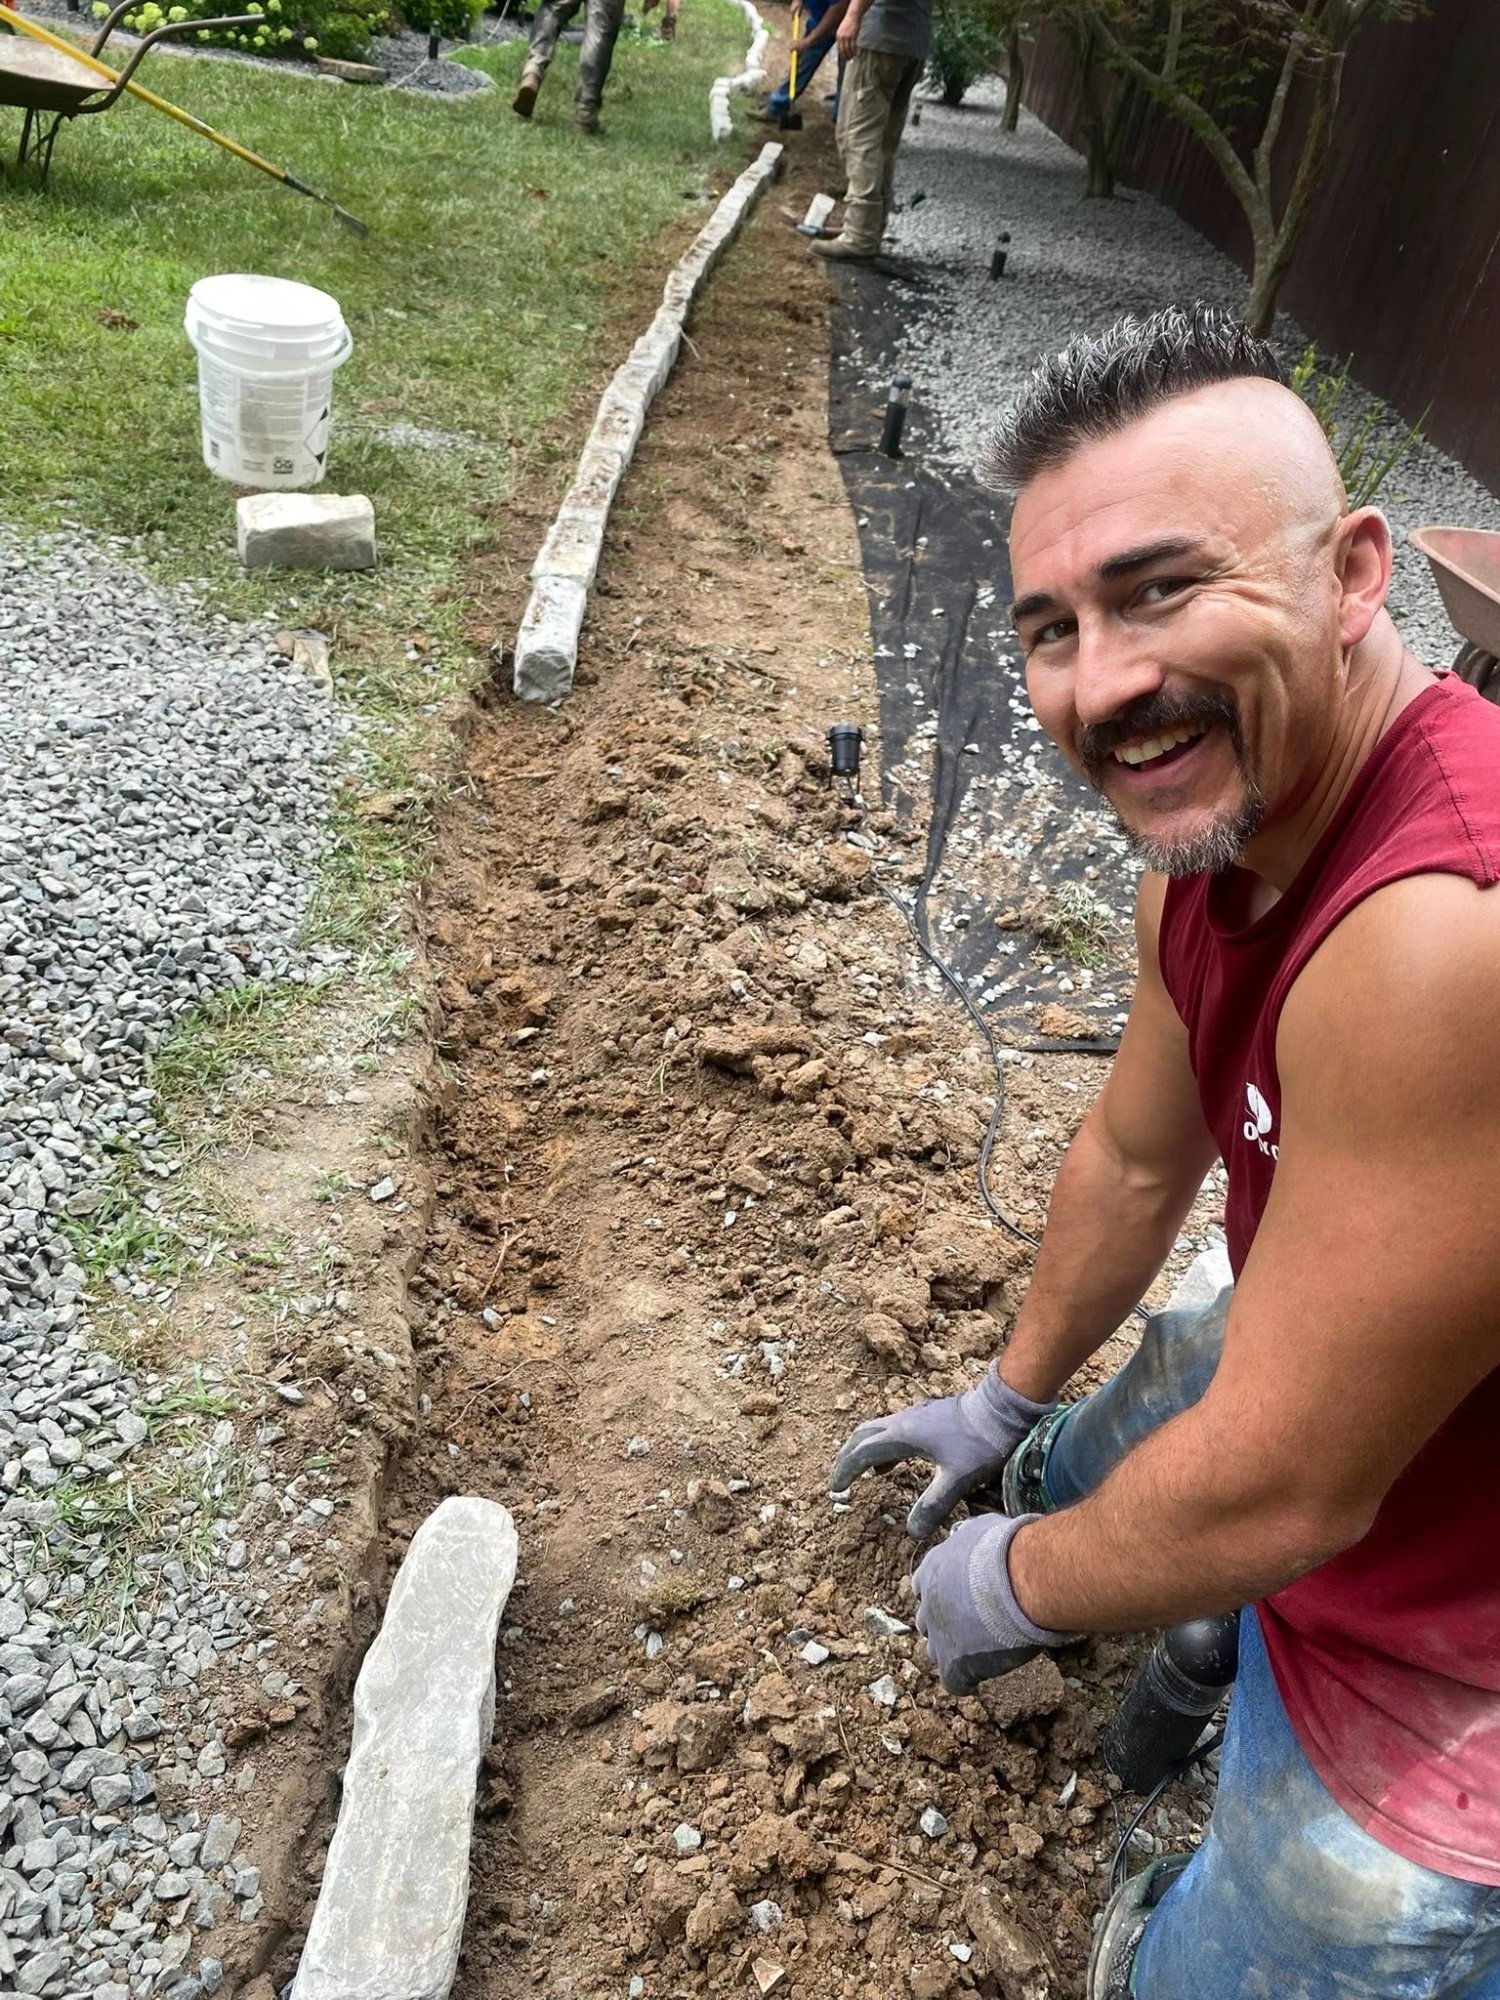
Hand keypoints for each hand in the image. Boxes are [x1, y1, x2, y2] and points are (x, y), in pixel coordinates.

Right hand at [829, 1366, 1054, 1537]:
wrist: (1002, 1409)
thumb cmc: (980, 1443)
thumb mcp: (958, 1479)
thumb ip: (933, 1505)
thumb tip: (912, 1532)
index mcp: (904, 1435)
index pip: (863, 1452)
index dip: (846, 1470)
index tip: (834, 1489)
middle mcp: (904, 1421)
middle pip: (863, 1435)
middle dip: (848, 1457)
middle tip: (840, 1479)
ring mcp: (916, 1415)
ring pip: (878, 1430)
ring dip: (865, 1450)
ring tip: (862, 1474)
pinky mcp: (928, 1416)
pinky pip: (894, 1430)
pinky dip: (884, 1447)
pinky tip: (893, 1463)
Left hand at [835, 7, 858, 55]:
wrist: (853, 15)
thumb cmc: (848, 22)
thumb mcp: (842, 30)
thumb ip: (841, 37)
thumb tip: (843, 45)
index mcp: (838, 36)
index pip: (838, 48)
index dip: (841, 54)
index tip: (844, 58)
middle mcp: (841, 37)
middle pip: (843, 50)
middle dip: (845, 56)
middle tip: (848, 59)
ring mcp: (847, 37)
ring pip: (848, 49)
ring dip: (850, 54)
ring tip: (853, 57)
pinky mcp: (852, 36)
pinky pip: (853, 47)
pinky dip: (854, 51)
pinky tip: (856, 53)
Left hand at [913, 1513, 1069, 1693]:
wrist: (1020, 1581)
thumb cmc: (1008, 1550)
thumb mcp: (980, 1530)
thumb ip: (967, 1537)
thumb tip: (969, 1534)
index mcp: (930, 1571)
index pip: (924, 1587)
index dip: (944, 1594)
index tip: (963, 1596)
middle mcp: (928, 1604)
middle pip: (927, 1620)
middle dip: (945, 1622)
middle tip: (975, 1624)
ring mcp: (939, 1637)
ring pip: (936, 1651)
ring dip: (954, 1651)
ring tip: (980, 1651)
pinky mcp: (954, 1665)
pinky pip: (954, 1682)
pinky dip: (967, 1681)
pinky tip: (983, 1675)